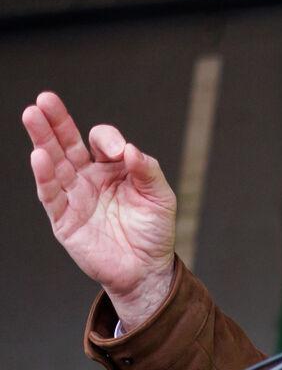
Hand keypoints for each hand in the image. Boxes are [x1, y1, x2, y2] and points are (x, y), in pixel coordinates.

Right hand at [23, 92, 176, 330]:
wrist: (147, 269)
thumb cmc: (154, 231)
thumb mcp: (161, 197)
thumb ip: (148, 171)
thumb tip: (130, 150)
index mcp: (113, 169)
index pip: (101, 141)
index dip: (108, 139)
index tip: (119, 150)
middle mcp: (89, 179)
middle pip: (67, 144)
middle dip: (56, 122)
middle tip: (45, 99)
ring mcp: (74, 197)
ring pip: (54, 163)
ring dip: (43, 140)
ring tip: (32, 115)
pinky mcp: (64, 219)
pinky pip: (51, 194)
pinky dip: (44, 176)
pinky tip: (38, 155)